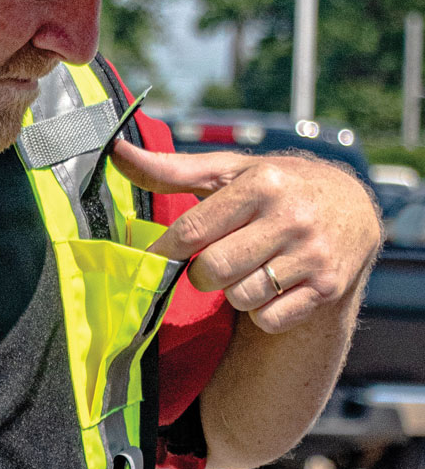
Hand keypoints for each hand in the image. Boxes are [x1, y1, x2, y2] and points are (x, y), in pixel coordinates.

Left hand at [110, 140, 381, 334]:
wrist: (353, 208)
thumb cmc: (273, 187)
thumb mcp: (228, 172)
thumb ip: (170, 168)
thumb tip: (115, 150)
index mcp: (261, 184)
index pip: (193, 230)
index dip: (165, 250)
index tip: (152, 259)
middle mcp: (291, 217)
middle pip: (212, 271)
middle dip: (203, 272)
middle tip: (216, 259)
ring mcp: (314, 255)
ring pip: (240, 297)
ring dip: (234, 291)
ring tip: (250, 267)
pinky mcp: (329, 288)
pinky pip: (269, 319)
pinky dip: (262, 310)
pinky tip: (274, 286)